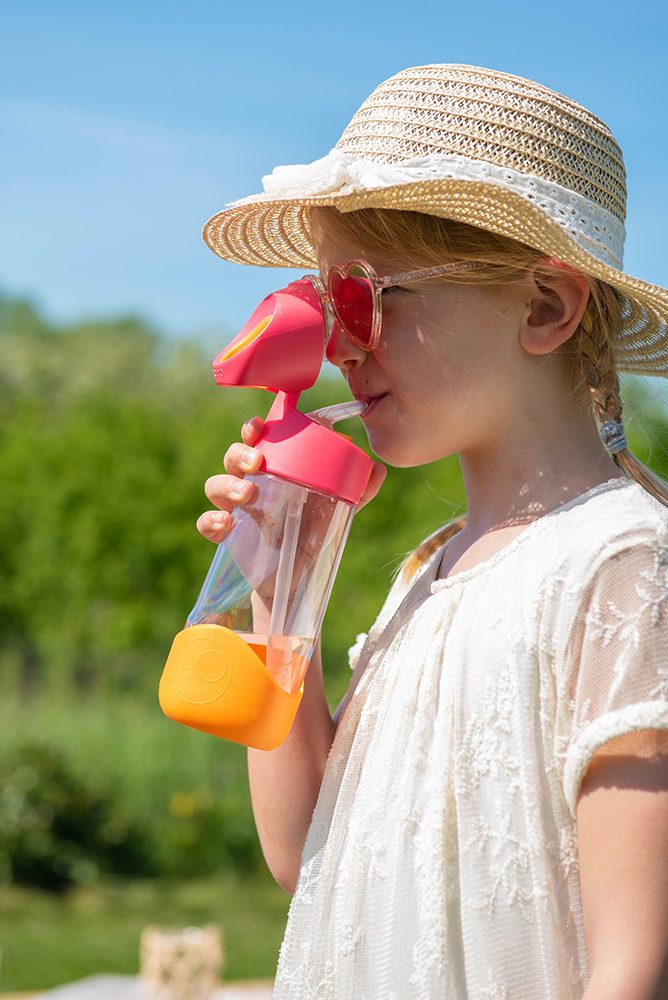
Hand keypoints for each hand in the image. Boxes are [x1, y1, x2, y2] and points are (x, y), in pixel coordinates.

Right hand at [197, 416, 385, 544]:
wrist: (297, 576)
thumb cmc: (313, 531)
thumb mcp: (338, 509)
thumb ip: (359, 490)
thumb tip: (379, 469)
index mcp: (274, 468)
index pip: (258, 439)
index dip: (253, 428)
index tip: (257, 426)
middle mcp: (251, 482)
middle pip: (233, 456)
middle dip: (240, 453)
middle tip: (258, 462)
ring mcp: (236, 508)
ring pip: (215, 484)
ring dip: (227, 484)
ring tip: (248, 494)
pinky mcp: (226, 535)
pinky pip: (206, 522)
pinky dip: (211, 520)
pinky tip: (226, 523)